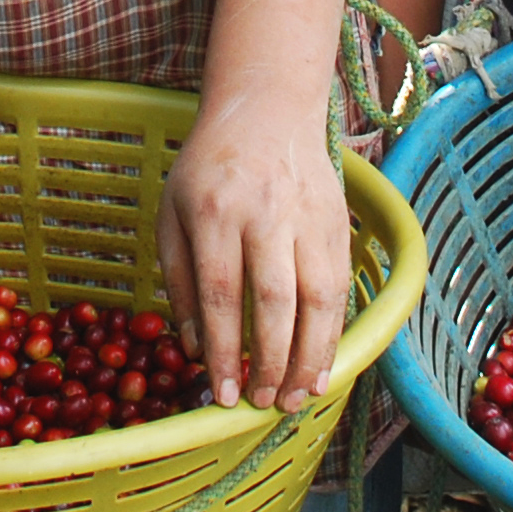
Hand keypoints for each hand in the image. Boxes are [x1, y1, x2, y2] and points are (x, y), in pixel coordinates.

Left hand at [159, 96, 349, 413]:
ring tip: (299, 397)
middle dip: (272, 362)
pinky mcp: (338, 223)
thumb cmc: (208, 168)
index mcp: (214, 210)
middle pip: (276, 301)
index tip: (224, 395)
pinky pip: (340, 287)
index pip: (221, 293)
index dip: (224, 351)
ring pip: (319, 298)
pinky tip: (323, 365)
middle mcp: (266, 214)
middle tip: (265, 402)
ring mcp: (308, 217)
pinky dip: (334, 332)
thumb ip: (179, 280)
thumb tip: (195, 348)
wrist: (267, 109)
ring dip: (311, 356)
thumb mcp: (172, 213)